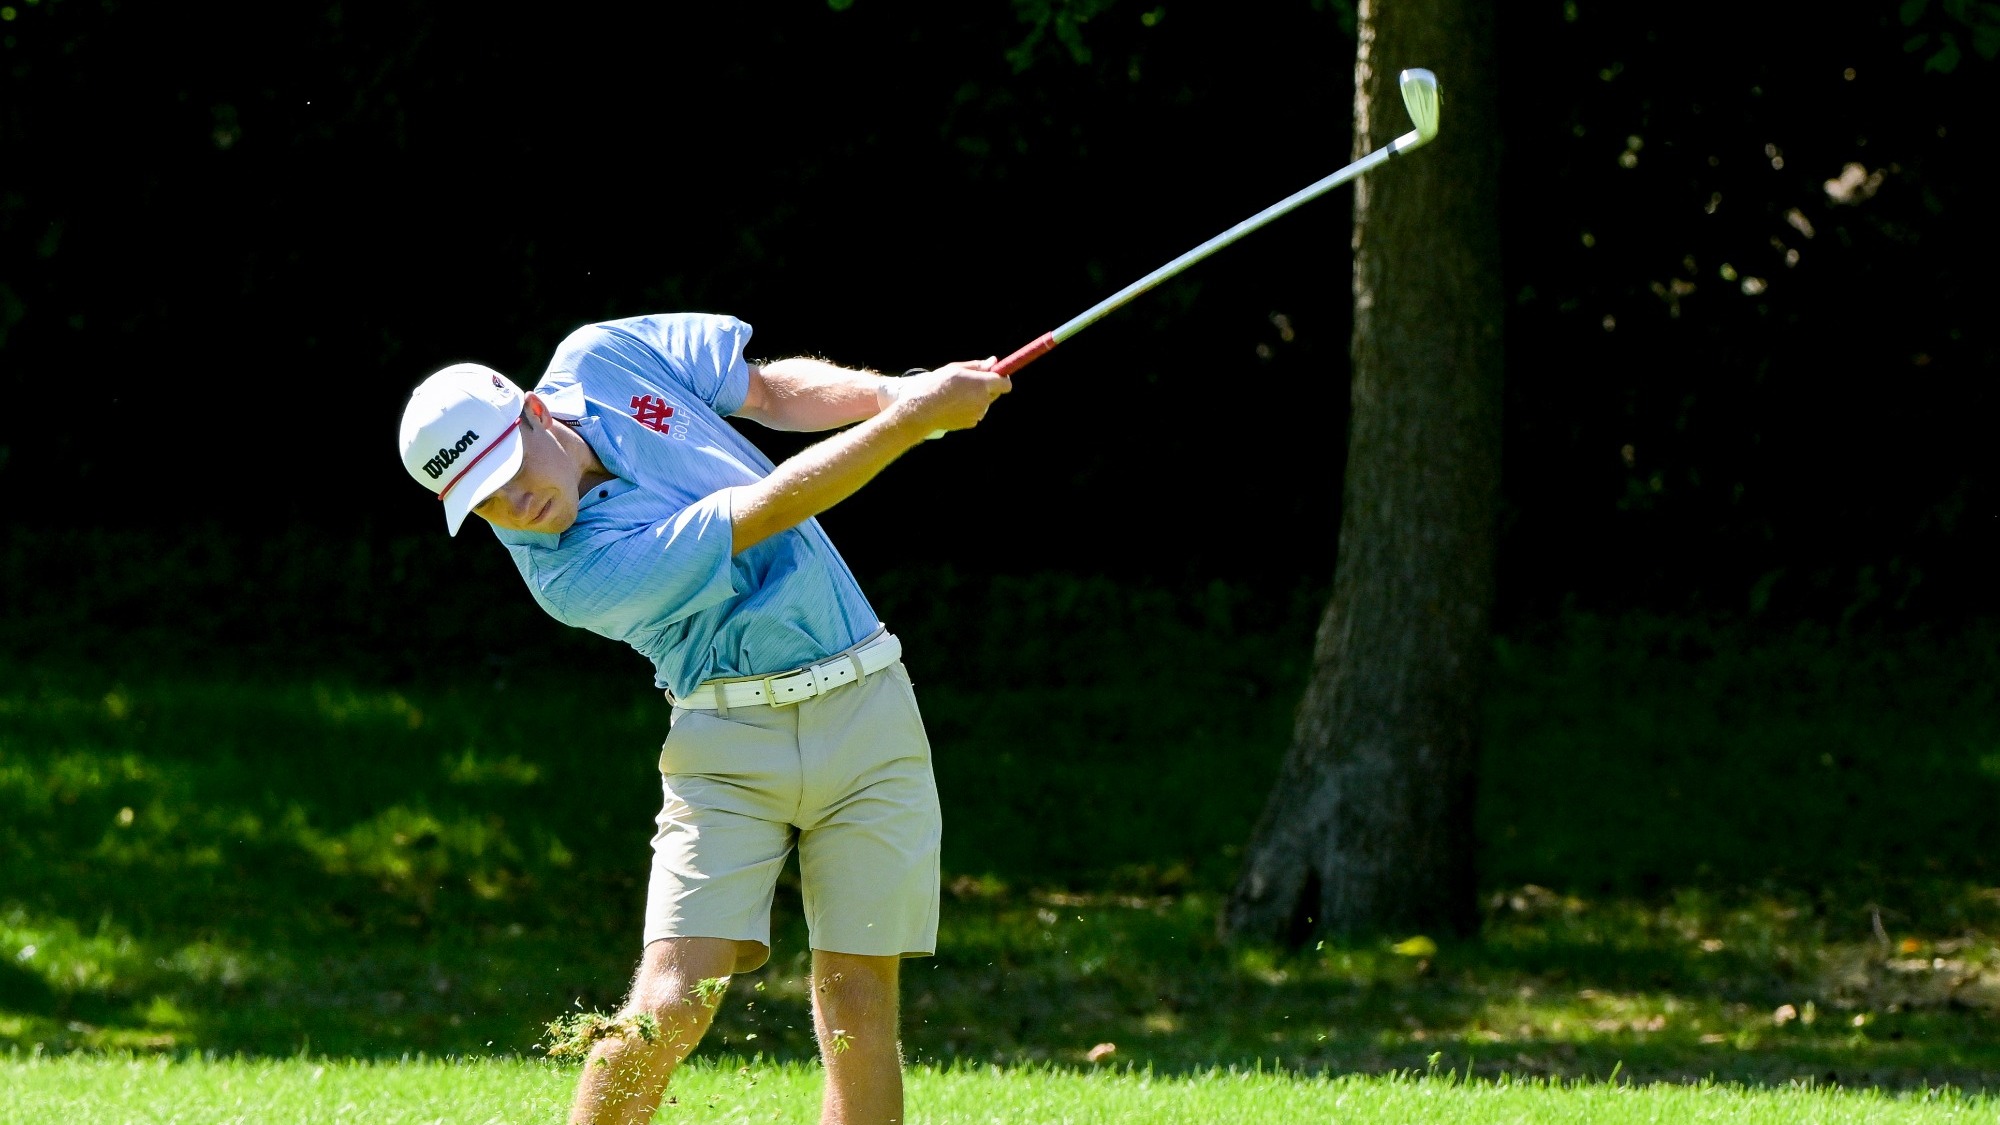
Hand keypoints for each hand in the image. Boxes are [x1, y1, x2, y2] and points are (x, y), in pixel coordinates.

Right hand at [884, 358, 1011, 436]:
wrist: (923, 409)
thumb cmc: (938, 385)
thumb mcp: (957, 369)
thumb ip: (978, 366)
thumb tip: (993, 362)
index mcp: (983, 384)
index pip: (1006, 383)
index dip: (1002, 378)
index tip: (994, 375)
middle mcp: (984, 400)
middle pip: (994, 393)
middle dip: (986, 387)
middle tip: (969, 382)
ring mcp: (979, 413)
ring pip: (983, 403)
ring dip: (976, 398)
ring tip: (956, 394)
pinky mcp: (971, 423)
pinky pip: (975, 413)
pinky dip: (969, 409)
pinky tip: (953, 405)